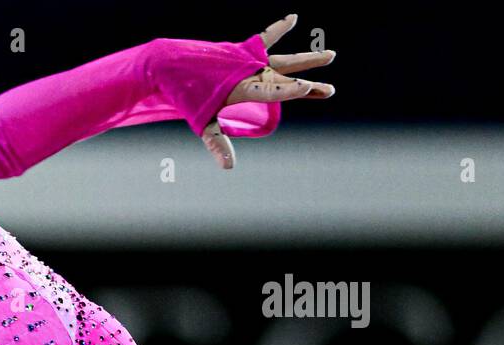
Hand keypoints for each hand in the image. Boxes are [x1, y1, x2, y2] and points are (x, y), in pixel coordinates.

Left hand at [201, 13, 335, 169]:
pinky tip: (293, 17)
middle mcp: (251, 72)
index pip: (273, 91)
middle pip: (285, 78)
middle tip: (330, 90)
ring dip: (306, 59)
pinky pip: (265, 37)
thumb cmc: (189, 99)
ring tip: (329, 55)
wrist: (173, 67)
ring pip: (283, 59)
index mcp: (244, 88)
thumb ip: (218, 143)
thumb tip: (228, 167)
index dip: (292, 90)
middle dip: (308, 84)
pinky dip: (278, 28)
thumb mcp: (204, 123)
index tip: (310, 87)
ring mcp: (249, 60)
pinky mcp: (243, 50)